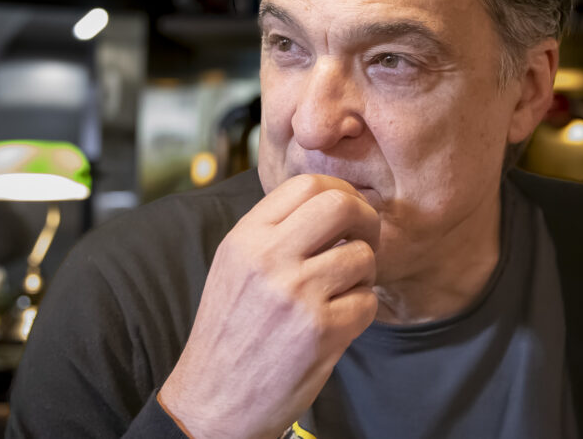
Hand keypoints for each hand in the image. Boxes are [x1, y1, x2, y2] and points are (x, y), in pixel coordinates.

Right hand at [159, 174, 379, 438]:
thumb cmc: (231, 329)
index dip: (340, 192)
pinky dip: (362, 310)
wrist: (214, 398)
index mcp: (246, 237)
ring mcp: (297, 294)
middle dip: (365, 219)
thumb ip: (275, 230)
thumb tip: (332, 200)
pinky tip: (340, 321)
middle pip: (340, 206)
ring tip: (343, 289)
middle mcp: (269, 258)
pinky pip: (367, 301)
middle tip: (364, 239)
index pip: (307, 184)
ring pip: (362, 256)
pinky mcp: (322, 331)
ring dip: (363, 273)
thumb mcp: (235, 265)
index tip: (348, 212)